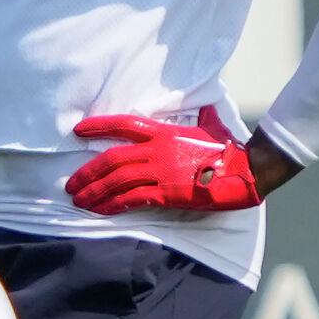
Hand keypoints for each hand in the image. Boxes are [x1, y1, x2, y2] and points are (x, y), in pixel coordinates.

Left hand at [65, 113, 259, 214]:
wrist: (248, 170)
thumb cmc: (230, 150)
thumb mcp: (210, 127)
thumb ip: (200, 118)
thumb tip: (206, 108)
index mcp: (164, 132)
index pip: (124, 123)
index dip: (99, 125)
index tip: (77, 130)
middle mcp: (157, 150)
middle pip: (111, 159)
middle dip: (88, 172)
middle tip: (71, 183)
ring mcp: (161, 172)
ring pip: (117, 181)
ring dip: (95, 191)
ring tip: (79, 200)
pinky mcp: (168, 193)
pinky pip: (132, 199)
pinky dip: (113, 204)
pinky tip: (100, 210)